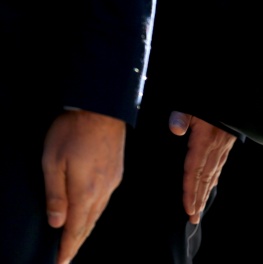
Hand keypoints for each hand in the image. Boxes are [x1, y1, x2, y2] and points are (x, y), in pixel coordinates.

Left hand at [42, 109, 125, 263]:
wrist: (101, 109)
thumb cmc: (72, 132)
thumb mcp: (52, 162)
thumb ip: (55, 195)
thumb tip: (56, 223)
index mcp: (85, 191)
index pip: (76, 229)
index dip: (67, 248)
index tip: (61, 262)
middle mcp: (102, 190)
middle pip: (89, 224)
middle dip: (77, 242)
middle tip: (66, 256)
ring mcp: (112, 180)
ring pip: (98, 213)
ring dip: (86, 228)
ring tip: (75, 239)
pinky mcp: (116, 171)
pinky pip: (104, 199)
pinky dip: (94, 212)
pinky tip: (89, 212)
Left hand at [169, 111, 236, 223]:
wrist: (239, 97)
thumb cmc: (211, 101)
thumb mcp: (194, 105)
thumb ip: (183, 116)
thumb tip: (176, 129)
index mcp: (204, 141)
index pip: (194, 171)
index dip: (190, 191)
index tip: (188, 207)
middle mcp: (214, 148)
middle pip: (204, 179)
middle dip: (198, 199)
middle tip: (193, 218)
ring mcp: (222, 147)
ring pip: (213, 174)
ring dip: (205, 193)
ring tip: (199, 209)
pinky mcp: (226, 144)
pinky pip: (219, 166)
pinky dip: (214, 180)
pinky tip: (211, 186)